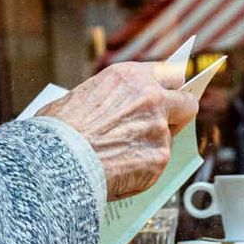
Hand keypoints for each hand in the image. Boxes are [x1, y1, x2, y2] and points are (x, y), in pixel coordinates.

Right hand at [39, 62, 198, 200]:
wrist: (57, 160)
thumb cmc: (59, 130)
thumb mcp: (80, 95)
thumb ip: (111, 98)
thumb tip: (116, 108)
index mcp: (129, 77)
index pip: (171, 73)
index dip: (172, 86)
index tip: (172, 94)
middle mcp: (150, 98)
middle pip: (187, 102)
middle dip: (180, 113)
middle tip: (167, 123)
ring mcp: (159, 129)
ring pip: (169, 138)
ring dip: (152, 145)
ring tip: (122, 155)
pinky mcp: (159, 158)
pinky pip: (157, 164)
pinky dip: (143, 169)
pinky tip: (120, 171)